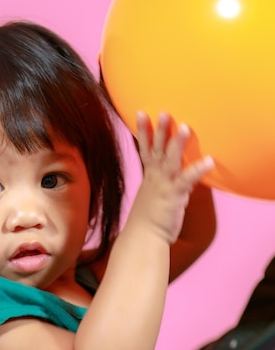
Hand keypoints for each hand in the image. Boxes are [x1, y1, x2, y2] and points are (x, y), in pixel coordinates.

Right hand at [135, 111, 213, 243]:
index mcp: (149, 175)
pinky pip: (188, 180)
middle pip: (157, 148)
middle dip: (159, 129)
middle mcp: (155, 176)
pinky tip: (209, 161)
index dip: (143, 130)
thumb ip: (166, 184)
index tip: (140, 112)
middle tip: (163, 112)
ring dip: (178, 143)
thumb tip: (181, 180)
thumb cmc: (148, 219)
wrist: (143, 236)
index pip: (145, 148)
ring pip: (171, 159)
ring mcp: (164, 184)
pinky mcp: (174, 195)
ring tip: (186, 127)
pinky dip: (198, 170)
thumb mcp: (155, 196)